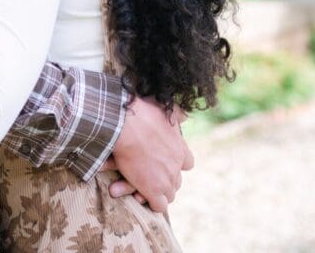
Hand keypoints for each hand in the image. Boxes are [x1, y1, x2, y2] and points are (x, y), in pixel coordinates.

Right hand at [108, 97, 192, 213]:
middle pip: (177, 181)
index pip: (188, 163)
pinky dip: (152, 204)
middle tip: (152, 176)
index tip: (165, 162)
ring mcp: (166, 179)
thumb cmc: (141, 113)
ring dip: (159, 193)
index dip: (177, 164)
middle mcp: (176, 165)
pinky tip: (142, 196)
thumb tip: (186, 115)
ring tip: (145, 188)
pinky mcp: (153, 190)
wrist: (126, 124)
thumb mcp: (165, 109)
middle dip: (166, 180)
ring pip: (169, 195)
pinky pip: (159, 206)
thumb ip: (177, 113)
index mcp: (180, 148)